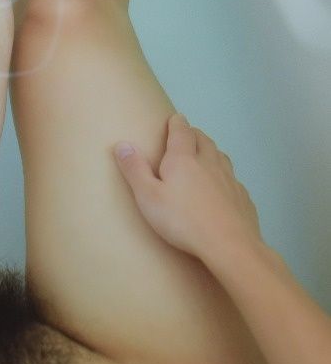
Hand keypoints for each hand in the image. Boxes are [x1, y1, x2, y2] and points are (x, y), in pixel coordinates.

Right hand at [113, 113, 261, 264]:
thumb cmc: (182, 220)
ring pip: (220, 156)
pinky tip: (222, 188)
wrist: (229, 245)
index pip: (181, 131)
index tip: (174, 118)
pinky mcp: (242, 197)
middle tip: (187, 135)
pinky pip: (232, 179)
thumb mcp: (148, 197)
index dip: (176, 123)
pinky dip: (224, 176)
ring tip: (204, 156)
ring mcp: (229, 179)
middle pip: (203, 140)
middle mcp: (209, 162)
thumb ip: (135, 170)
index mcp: (184, 159)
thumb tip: (122, 144)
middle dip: (194, 134)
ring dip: (211, 151)